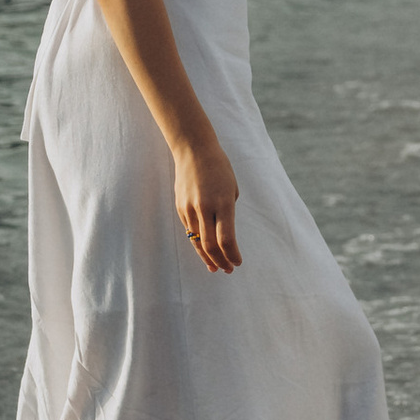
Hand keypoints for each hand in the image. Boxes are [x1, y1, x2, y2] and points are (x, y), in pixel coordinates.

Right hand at [174, 134, 241, 272]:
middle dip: (221, 260)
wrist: (193, 150)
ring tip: (216, 266)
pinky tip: (204, 251)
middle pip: (210, 244)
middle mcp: (205, 207)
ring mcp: (190, 208)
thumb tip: (223, 234)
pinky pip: (190, 230)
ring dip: (208, 256)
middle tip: (228, 269)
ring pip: (197, 241)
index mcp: (223, 202)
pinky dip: (197, 243)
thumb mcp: (232, 188)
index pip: (226, 238)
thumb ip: (228, 212)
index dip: (232, 255)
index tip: (238, 262)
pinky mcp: (180, 207)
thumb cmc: (219, 168)